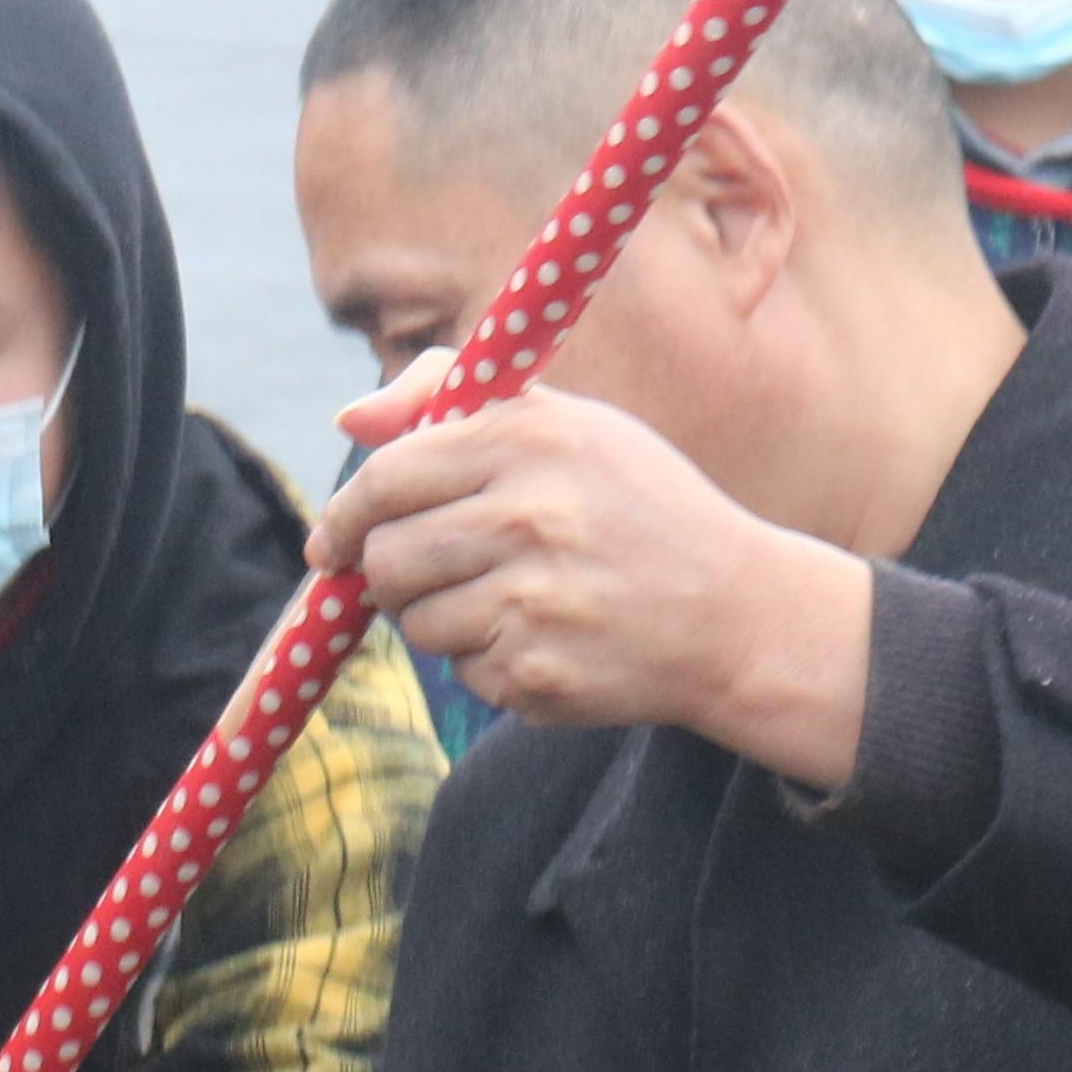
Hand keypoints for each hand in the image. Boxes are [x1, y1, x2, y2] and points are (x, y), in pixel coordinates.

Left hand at [317, 380, 876, 786]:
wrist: (738, 612)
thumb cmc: (641, 508)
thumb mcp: (568, 426)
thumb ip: (450, 398)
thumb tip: (347, 419)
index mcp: (529, 440)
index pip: (387, 478)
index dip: (347, 514)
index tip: (334, 538)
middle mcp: (528, 516)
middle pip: (386, 559)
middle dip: (392, 573)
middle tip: (430, 573)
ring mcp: (532, 601)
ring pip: (415, 622)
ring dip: (443, 620)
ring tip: (516, 600)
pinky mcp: (536, 673)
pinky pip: (463, 672)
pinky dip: (490, 662)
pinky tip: (551, 637)